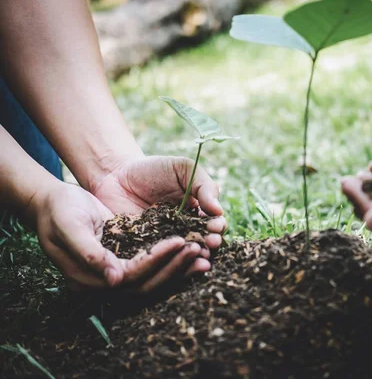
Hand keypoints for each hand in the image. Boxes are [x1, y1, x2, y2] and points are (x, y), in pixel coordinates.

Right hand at [31, 182, 210, 292]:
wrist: (54, 201)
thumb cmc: (58, 209)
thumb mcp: (69, 225)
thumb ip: (88, 252)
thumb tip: (115, 280)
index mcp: (88, 277)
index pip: (129, 277)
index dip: (155, 261)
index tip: (179, 241)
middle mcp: (106, 280)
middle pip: (147, 283)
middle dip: (175, 267)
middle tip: (200, 248)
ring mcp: (118, 271)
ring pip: (155, 278)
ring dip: (180, 267)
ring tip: (205, 252)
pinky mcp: (129, 258)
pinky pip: (156, 264)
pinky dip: (176, 259)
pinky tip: (196, 248)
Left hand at [90, 156, 226, 249]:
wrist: (116, 175)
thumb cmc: (154, 169)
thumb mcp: (182, 169)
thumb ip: (203, 185)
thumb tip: (219, 210)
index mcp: (198, 214)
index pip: (213, 224)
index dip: (217, 226)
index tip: (215, 225)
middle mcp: (184, 232)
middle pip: (203, 243)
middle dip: (210, 243)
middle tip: (211, 242)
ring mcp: (165, 244)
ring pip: (183, 256)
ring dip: (194, 257)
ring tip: (198, 254)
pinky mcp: (144, 252)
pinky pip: (157, 260)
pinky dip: (167, 263)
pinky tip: (173, 260)